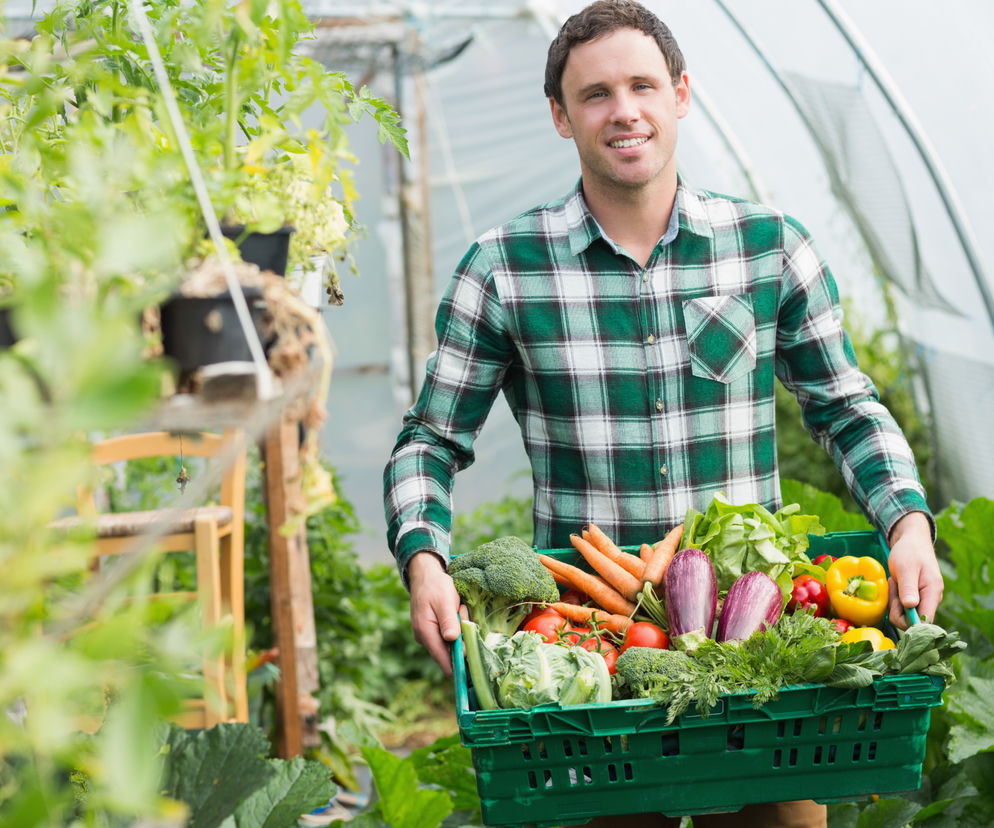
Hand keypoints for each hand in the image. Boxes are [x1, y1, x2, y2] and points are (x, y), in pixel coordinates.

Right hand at [407, 551, 464, 677]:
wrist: (425, 575)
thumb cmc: (435, 586)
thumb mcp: (445, 601)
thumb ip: (449, 620)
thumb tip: (452, 640)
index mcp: (425, 633)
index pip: (443, 661)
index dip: (460, 666)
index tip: (475, 663)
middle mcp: (424, 639)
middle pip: (450, 652)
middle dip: (462, 638)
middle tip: (462, 614)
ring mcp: (427, 636)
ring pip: (451, 643)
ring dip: (460, 629)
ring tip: (457, 608)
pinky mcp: (432, 632)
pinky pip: (448, 636)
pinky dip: (456, 626)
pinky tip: (454, 610)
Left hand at [886, 511, 943, 628]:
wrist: (912, 541)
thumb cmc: (909, 552)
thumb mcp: (906, 568)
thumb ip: (908, 588)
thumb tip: (910, 607)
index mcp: (933, 593)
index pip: (926, 621)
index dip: (910, 623)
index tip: (896, 608)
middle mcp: (931, 599)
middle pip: (913, 620)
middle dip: (897, 608)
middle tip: (893, 586)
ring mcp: (924, 599)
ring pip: (906, 614)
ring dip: (895, 601)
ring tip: (895, 582)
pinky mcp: (917, 597)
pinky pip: (903, 606)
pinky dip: (896, 598)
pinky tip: (895, 584)